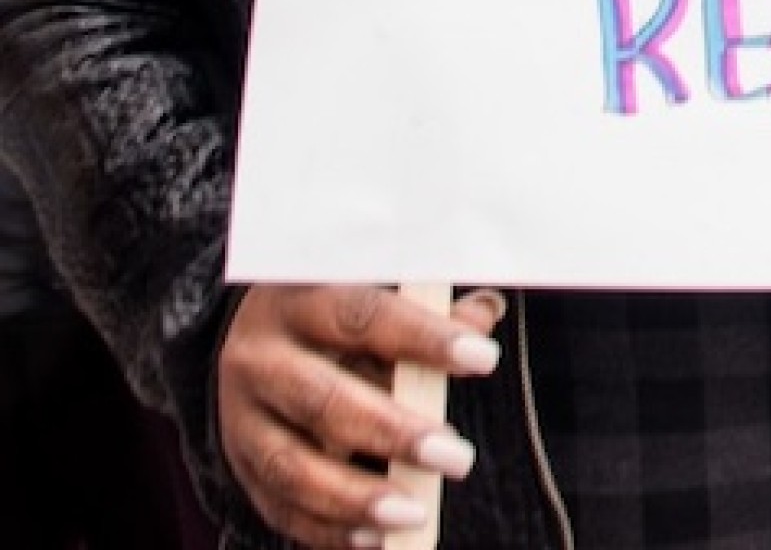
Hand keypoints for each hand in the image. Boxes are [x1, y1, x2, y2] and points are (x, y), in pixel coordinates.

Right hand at [218, 282, 505, 547]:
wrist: (256, 332)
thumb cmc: (337, 308)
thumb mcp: (374, 290)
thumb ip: (430, 307)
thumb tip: (481, 318)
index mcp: (296, 296)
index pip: (364, 316)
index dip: (424, 338)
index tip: (485, 358)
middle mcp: (258, 357)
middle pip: (324, 401)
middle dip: (394, 433)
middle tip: (457, 457)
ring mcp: (241, 417)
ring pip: (293, 466)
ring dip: (357, 497)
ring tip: (416, 513)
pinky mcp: (240, 465)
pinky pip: (279, 507)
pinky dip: (327, 529)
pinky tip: (375, 539)